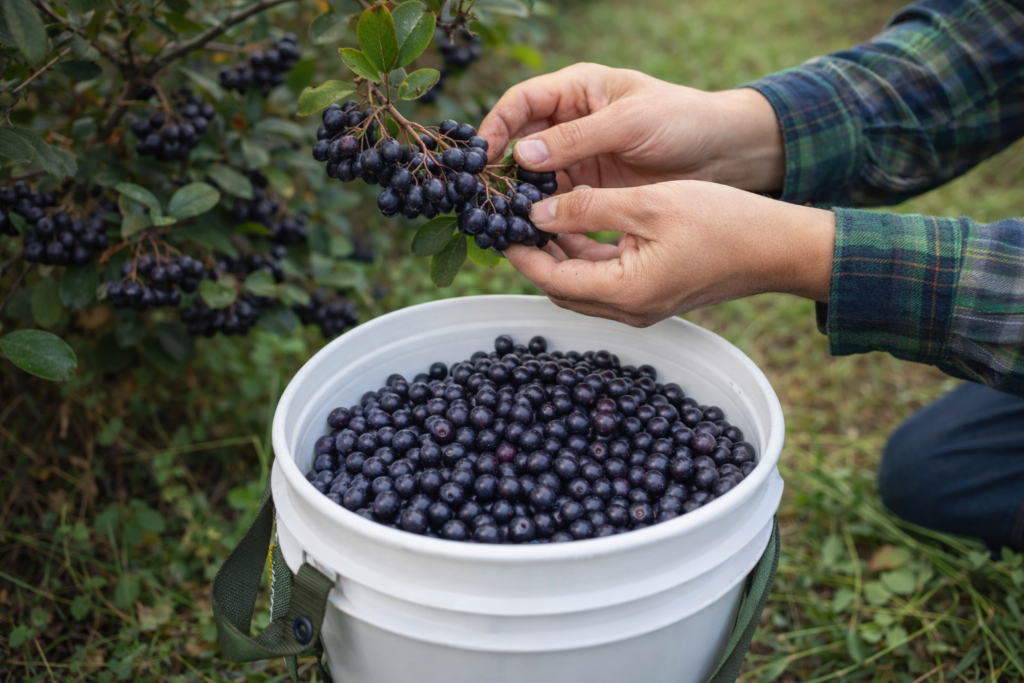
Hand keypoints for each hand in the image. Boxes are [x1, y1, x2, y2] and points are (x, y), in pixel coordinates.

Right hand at [479, 63, 784, 192]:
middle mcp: (572, 123)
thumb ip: (577, 138)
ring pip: (536, 178)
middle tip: (487, 196)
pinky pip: (559, 203)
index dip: (496, 125)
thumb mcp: (630, 122)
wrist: (725, 154)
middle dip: (502, 170)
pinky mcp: (594, 189)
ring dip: (521, 198)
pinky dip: (546, 217)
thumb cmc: (684, 121)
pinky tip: (536, 232)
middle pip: (521, 144)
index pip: (522, 102)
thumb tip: (522, 155)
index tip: (481, 155)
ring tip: (508, 220)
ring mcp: (581, 158)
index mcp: (577, 90)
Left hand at [504, 182, 834, 326]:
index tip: (499, 224)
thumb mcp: (648, 204)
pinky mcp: (654, 297)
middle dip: (534, 254)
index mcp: (623, 292)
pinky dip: (586, 257)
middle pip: (561, 287)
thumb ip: (589, 208)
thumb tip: (538, 213)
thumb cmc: (722, 221)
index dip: (520, 252)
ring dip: (559, 254)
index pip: (550, 278)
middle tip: (514, 216)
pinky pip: (606, 281)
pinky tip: (580, 223)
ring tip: (541, 213)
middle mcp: (628, 310)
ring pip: (582, 285)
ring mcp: (642, 307)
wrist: (777, 248)